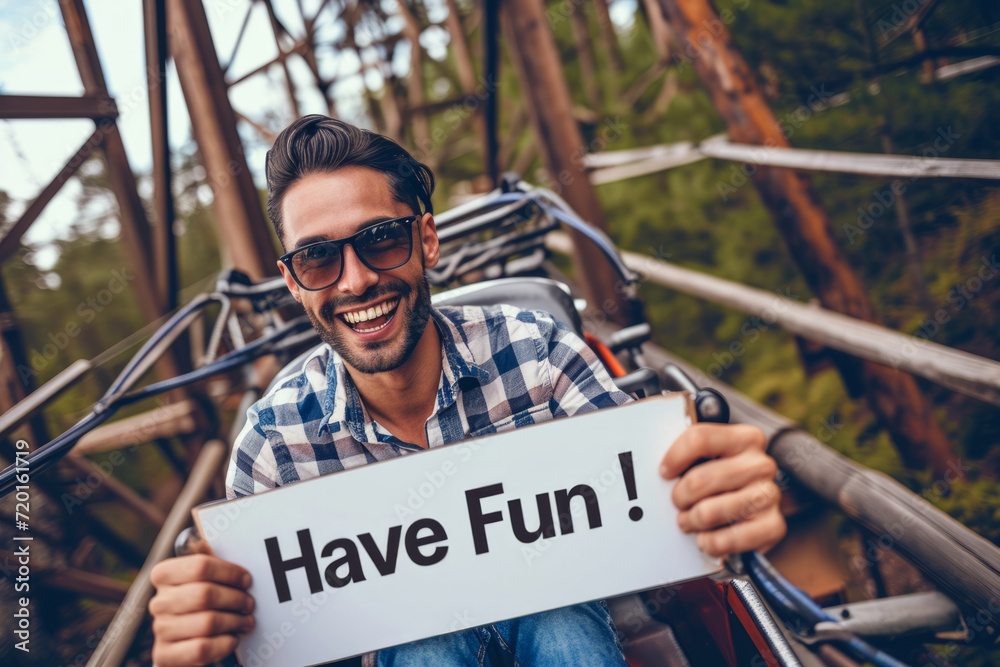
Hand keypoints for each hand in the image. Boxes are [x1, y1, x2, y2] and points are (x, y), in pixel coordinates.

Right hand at [149, 554, 254, 666]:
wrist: (184, 639)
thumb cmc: (201, 599)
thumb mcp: (203, 576)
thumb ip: (208, 558)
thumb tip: (207, 539)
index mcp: (164, 574)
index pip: (200, 565)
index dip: (229, 572)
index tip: (246, 579)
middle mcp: (159, 601)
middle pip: (205, 594)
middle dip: (235, 599)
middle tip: (250, 603)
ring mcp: (160, 629)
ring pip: (206, 623)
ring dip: (235, 622)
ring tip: (247, 621)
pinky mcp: (165, 654)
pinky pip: (201, 649)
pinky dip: (224, 644)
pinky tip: (233, 639)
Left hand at [660, 423, 785, 557]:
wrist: (754, 510)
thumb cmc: (723, 480)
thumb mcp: (709, 459)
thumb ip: (689, 454)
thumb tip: (656, 461)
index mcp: (745, 438)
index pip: (699, 438)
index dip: (674, 457)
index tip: (664, 472)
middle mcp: (761, 464)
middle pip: (700, 479)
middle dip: (679, 496)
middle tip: (677, 503)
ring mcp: (769, 495)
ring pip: (709, 511)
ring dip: (691, 520)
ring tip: (689, 521)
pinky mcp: (773, 526)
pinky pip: (728, 539)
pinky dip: (710, 542)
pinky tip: (707, 537)